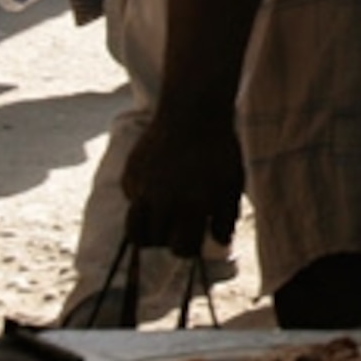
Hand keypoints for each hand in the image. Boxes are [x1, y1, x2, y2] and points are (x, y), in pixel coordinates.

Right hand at [124, 109, 244, 259]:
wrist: (193, 112)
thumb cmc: (218, 150)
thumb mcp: (231, 183)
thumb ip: (226, 216)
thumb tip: (220, 242)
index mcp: (192, 207)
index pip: (181, 248)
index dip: (187, 247)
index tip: (191, 238)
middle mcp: (163, 202)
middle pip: (156, 242)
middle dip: (168, 237)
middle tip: (177, 223)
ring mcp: (142, 189)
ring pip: (135, 231)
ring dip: (148, 229)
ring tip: (161, 218)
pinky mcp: (129, 177)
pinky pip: (132, 202)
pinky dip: (141, 201)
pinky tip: (157, 183)